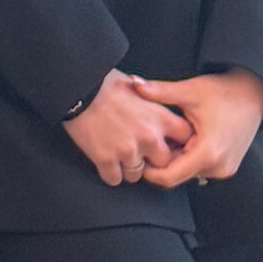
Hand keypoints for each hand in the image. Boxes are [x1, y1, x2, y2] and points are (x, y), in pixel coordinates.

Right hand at [63, 69, 193, 185]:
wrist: (77, 86)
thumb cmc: (105, 82)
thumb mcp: (136, 86)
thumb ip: (151, 100)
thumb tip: (155, 101)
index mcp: (159, 117)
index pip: (185, 137)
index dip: (177, 141)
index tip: (168, 141)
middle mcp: (148, 137)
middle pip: (163, 162)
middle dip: (152, 159)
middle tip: (140, 151)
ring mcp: (127, 151)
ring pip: (137, 175)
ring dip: (128, 167)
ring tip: (117, 153)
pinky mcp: (106, 160)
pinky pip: (114, 179)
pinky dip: (109, 172)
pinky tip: (104, 159)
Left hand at [131, 70, 262, 187]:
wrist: (254, 93)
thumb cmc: (224, 92)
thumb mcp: (189, 91)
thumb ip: (160, 91)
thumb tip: (132, 84)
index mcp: (208, 153)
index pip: (169, 177)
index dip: (148, 170)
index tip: (136, 152)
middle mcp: (218, 167)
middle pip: (177, 174)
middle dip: (160, 160)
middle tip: (145, 139)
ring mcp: (224, 169)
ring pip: (187, 171)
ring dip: (175, 157)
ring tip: (165, 135)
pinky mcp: (226, 166)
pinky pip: (198, 167)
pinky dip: (187, 156)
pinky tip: (181, 137)